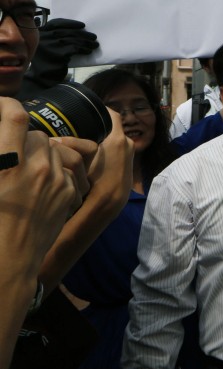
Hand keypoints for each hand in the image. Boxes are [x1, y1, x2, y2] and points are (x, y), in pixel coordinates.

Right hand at [0, 98, 82, 280]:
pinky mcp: (70, 193)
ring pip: (56, 149)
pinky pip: (66, 168)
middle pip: (37, 134)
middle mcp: (36, 168)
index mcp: (6, 165)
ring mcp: (57, 180)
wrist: (7, 263)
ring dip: (43, 154)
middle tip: (13, 152)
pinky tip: (40, 184)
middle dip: (24, 139)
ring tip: (28, 169)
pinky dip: (55, 170)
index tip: (1, 105)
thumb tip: (4, 144)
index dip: (7, 105)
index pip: (14, 117)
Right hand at [22, 19, 98, 94]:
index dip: (71, 23)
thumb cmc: (48, 60)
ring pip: (73, 40)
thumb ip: (56, 36)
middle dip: (83, 34)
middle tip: (94, 37)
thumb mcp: (48, 45)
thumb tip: (78, 30)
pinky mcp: (59, 54)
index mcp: (40, 33)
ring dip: (87, 42)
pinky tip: (88, 51)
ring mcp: (51, 45)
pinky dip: (84, 49)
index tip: (82, 25)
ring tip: (94, 45)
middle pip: (68, 32)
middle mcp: (44, 37)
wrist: (43, 77)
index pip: (56, 23)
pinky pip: (75, 49)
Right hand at [53, 109, 133, 216]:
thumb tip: (54, 139)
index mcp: (118, 139)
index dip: (101, 110)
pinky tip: (93, 158)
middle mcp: (129, 145)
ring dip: (103, 140)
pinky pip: (117, 153)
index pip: (112, 115)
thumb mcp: (78, 160)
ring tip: (85, 142)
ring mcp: (130, 157)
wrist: (105, 206)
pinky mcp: (129, 167)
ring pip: (115, 142)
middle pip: (113, 129)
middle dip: (99, 127)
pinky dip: (107, 152)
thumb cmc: (91, 182)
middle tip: (82, 127)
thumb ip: (70, 144)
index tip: (90, 110)